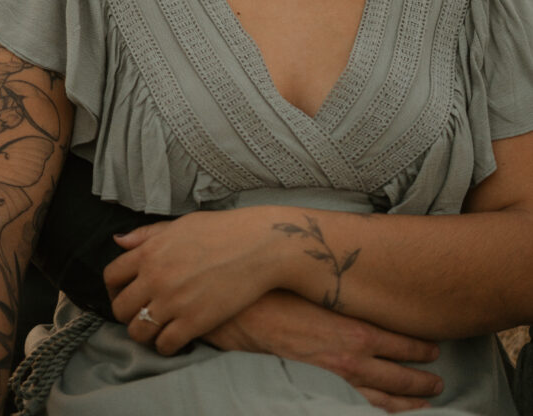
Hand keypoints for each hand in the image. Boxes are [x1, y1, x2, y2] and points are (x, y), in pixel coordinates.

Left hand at [103, 211, 276, 354]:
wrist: (258, 246)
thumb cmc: (222, 231)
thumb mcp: (181, 225)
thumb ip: (148, 235)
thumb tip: (119, 241)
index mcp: (150, 251)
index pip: (111, 276)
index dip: (113, 289)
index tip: (124, 294)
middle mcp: (155, 277)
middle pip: (120, 308)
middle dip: (126, 314)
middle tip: (140, 315)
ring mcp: (173, 302)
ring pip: (138, 331)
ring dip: (144, 333)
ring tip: (156, 330)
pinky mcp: (193, 322)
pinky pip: (164, 345)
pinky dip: (165, 347)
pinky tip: (175, 339)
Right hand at [206, 290, 442, 412]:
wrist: (249, 315)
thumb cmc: (284, 291)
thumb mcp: (324, 286)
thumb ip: (352, 293)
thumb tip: (375, 285)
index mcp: (358, 332)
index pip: (403, 344)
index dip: (423, 348)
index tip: (437, 345)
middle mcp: (353, 359)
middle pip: (400, 376)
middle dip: (423, 380)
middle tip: (440, 381)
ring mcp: (338, 377)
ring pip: (382, 397)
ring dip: (407, 400)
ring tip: (426, 400)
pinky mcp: (322, 386)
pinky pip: (357, 403)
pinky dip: (377, 408)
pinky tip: (386, 408)